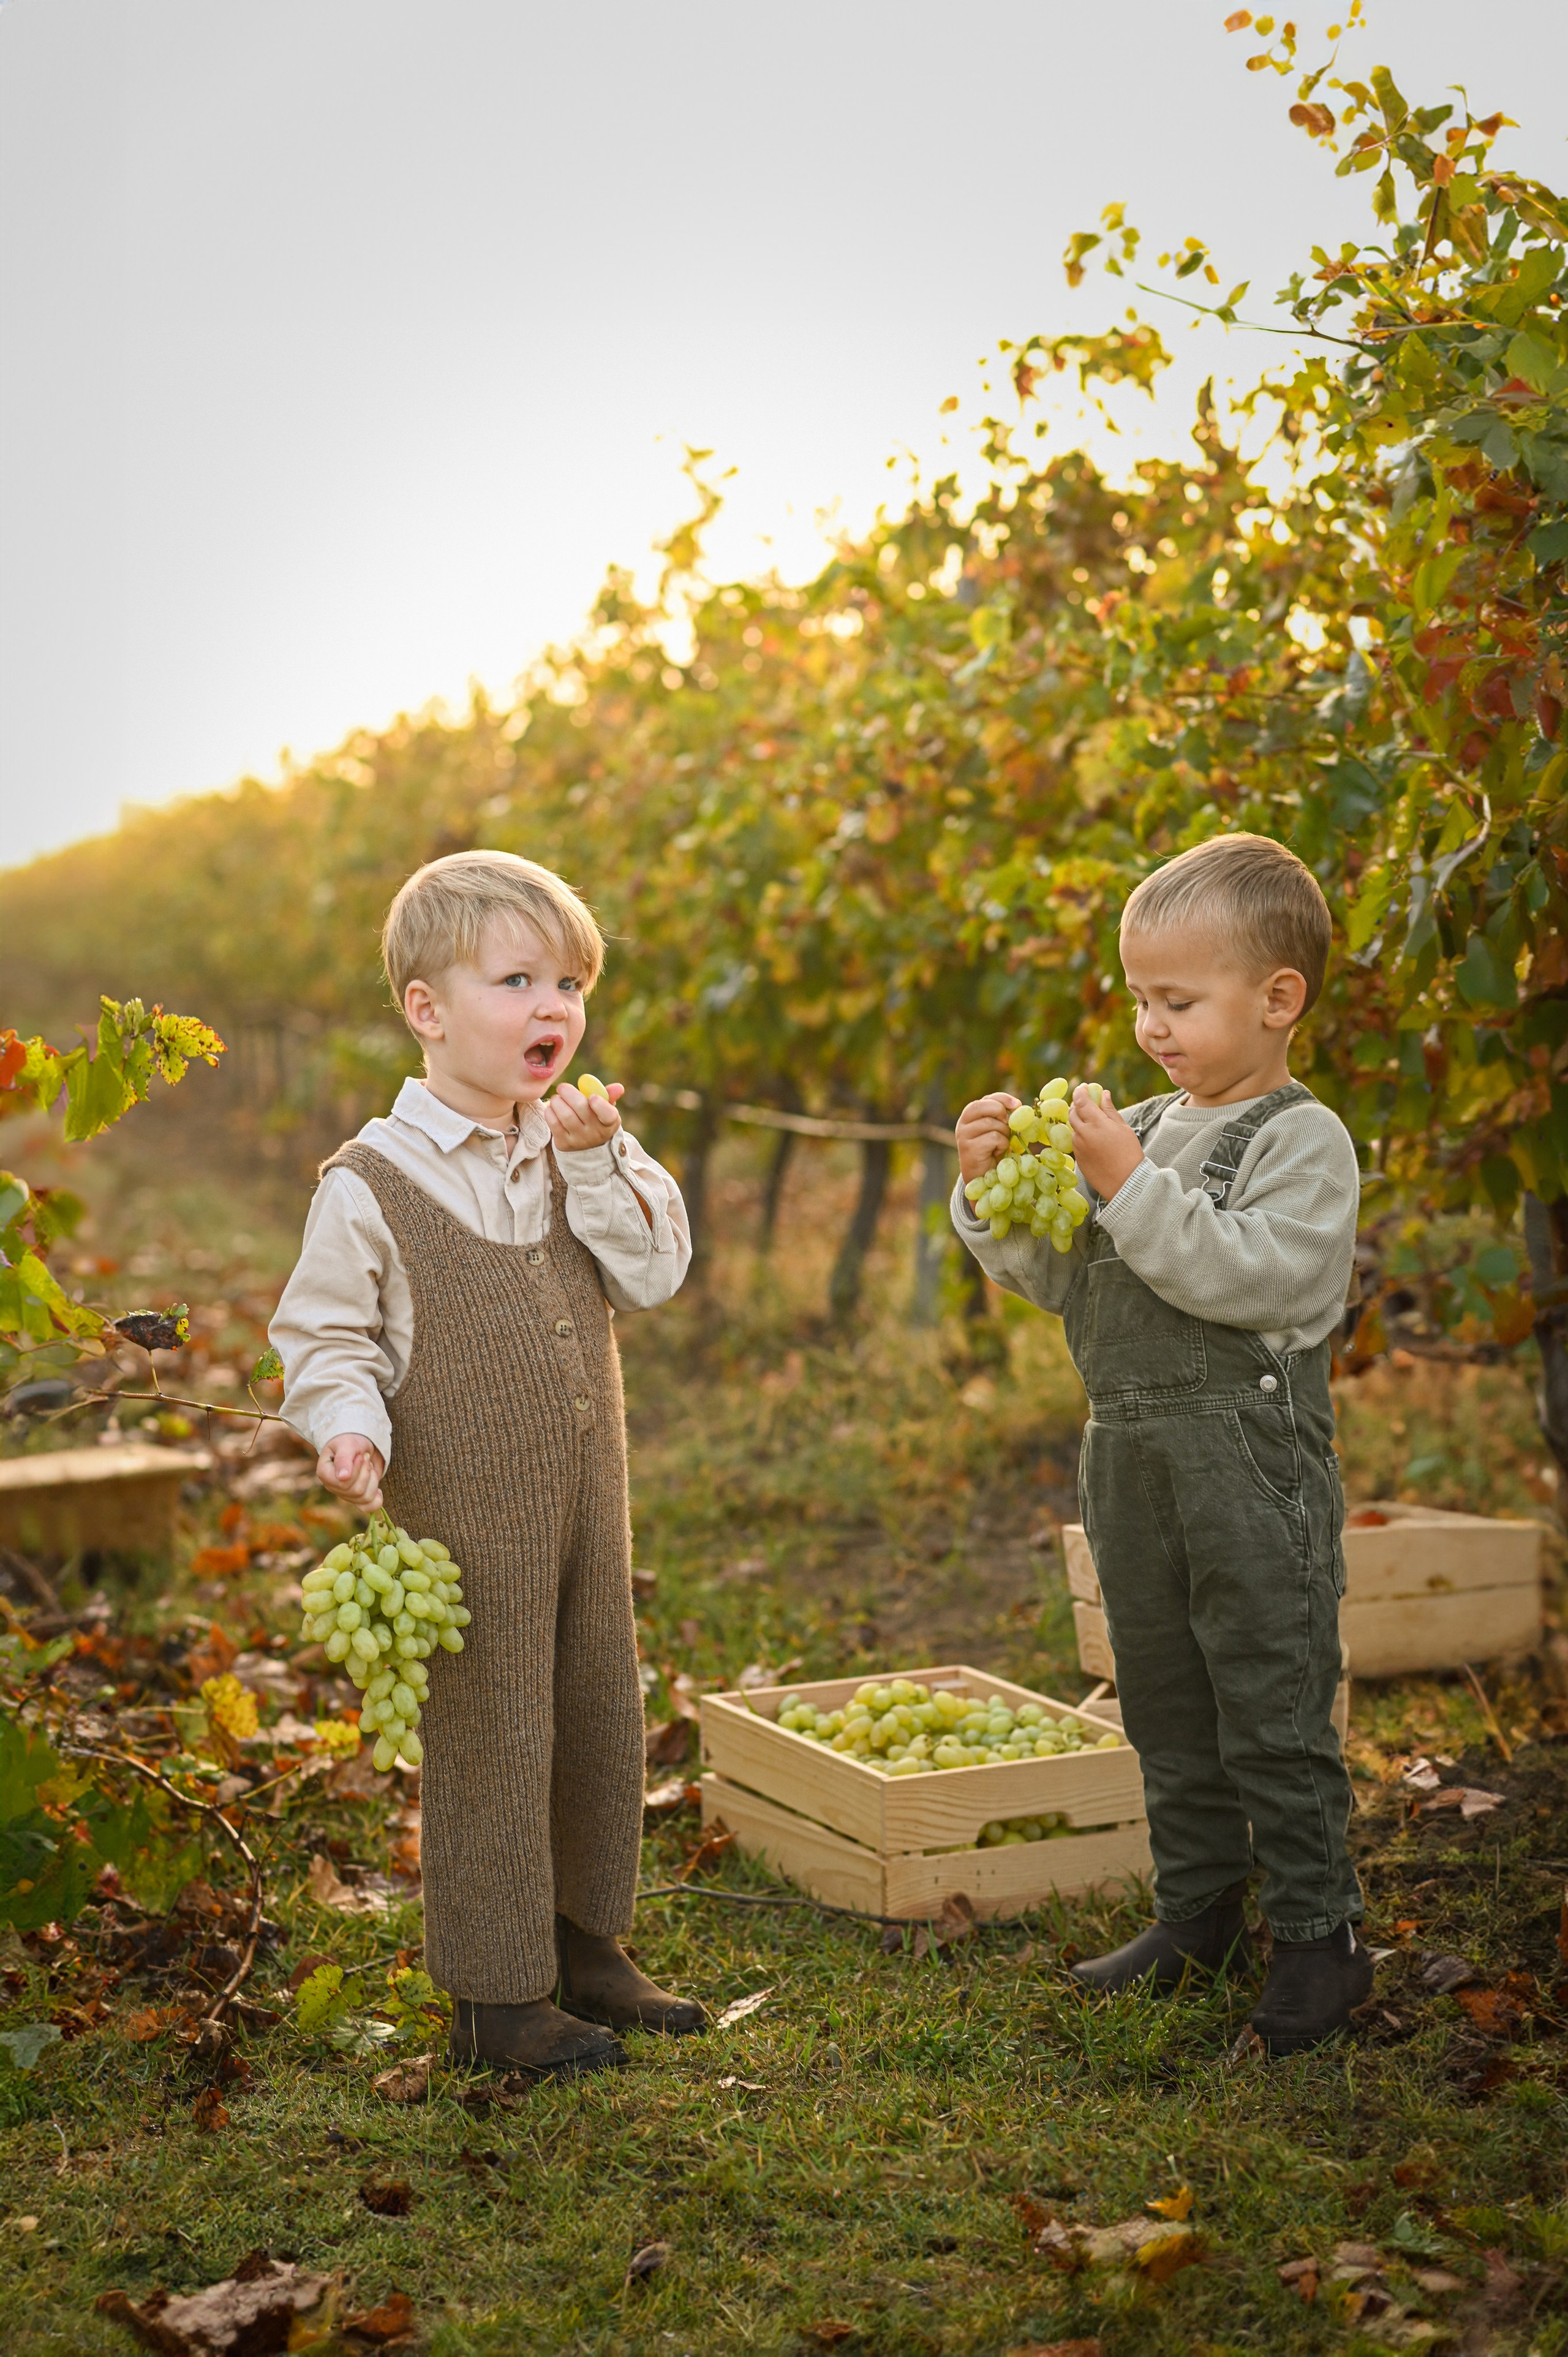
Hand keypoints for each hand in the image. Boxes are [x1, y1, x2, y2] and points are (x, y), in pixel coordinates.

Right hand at [317, 1432, 384, 1510]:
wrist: (359, 1443)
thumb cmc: (349, 1441)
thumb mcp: (347, 1444)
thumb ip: (344, 1459)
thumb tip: (343, 1477)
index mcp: (325, 1473)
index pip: (344, 1482)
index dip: (356, 1470)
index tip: (360, 1456)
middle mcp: (333, 1487)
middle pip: (356, 1491)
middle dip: (366, 1472)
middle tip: (365, 1458)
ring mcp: (345, 1494)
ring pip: (365, 1498)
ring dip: (373, 1480)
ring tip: (369, 1466)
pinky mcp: (357, 1498)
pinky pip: (368, 1508)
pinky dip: (377, 1500)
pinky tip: (379, 1489)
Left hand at [545, 1080, 623, 1153]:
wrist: (586, 1148)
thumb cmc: (596, 1121)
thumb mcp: (606, 1110)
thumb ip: (609, 1096)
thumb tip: (618, 1087)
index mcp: (609, 1122)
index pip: (608, 1115)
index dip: (600, 1105)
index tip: (592, 1096)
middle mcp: (595, 1133)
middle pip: (581, 1108)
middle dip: (569, 1093)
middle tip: (563, 1087)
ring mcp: (579, 1140)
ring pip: (565, 1115)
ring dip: (557, 1101)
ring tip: (557, 1098)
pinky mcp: (564, 1144)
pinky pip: (554, 1124)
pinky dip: (550, 1112)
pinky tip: (552, 1108)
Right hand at [956, 1092, 1020, 1184]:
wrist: (982, 1177)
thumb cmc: (992, 1151)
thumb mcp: (997, 1130)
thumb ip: (1003, 1118)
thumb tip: (1018, 1107)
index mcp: (970, 1116)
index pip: (986, 1099)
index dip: (1003, 1099)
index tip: (1017, 1104)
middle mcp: (963, 1123)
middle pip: (987, 1107)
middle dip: (1002, 1114)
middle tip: (1007, 1127)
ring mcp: (964, 1135)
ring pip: (992, 1123)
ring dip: (1003, 1135)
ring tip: (999, 1145)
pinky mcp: (969, 1148)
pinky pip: (994, 1138)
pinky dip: (1001, 1145)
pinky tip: (996, 1153)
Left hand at [1068, 1085, 1142, 1202]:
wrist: (1125, 1182)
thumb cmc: (1129, 1153)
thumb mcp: (1123, 1128)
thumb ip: (1110, 1110)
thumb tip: (1103, 1094)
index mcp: (1096, 1123)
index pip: (1081, 1101)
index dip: (1080, 1091)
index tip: (1083, 1087)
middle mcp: (1083, 1134)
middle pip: (1072, 1113)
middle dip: (1077, 1105)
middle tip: (1087, 1103)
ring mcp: (1078, 1147)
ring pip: (1072, 1128)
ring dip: (1078, 1121)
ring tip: (1092, 1122)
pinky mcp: (1077, 1158)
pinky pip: (1074, 1141)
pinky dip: (1080, 1135)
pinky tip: (1092, 1139)